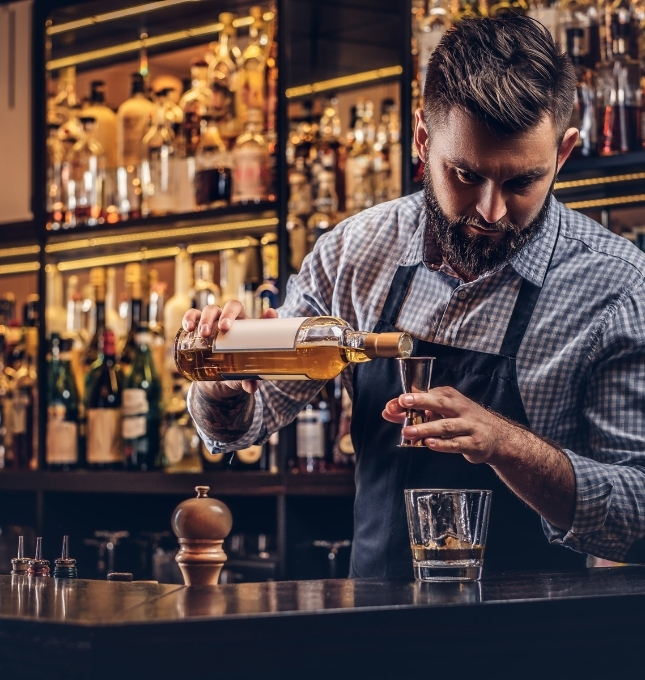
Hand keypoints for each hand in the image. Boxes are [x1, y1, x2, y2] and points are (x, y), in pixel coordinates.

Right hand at [182, 300, 278, 395]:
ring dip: (204, 319)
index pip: (239, 309)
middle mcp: (227, 318)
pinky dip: (189, 318)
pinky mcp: (197, 327)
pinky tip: (188, 327)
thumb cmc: (237, 369)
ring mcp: (212, 321)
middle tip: (221, 329)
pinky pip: (192, 316)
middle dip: (222, 315)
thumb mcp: (243, 372)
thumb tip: (251, 388)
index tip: (229, 325)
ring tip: (203, 334)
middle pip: (225, 307)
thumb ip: (249, 378)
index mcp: (243, 323)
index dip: (235, 312)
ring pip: (209, 310)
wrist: (218, 378)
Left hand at [382, 385, 521, 464]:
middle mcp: (460, 408)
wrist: (499, 438)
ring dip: (426, 428)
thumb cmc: (464, 421)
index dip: (410, 398)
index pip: (428, 394)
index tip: (393, 404)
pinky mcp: (474, 443)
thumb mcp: (442, 412)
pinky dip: (443, 444)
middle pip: (440, 403)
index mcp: (450, 397)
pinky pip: (457, 443)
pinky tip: (429, 444)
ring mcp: (469, 425)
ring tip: (408, 432)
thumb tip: (388, 411)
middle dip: (421, 401)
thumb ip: (414, 412)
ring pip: (446, 425)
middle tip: (402, 402)